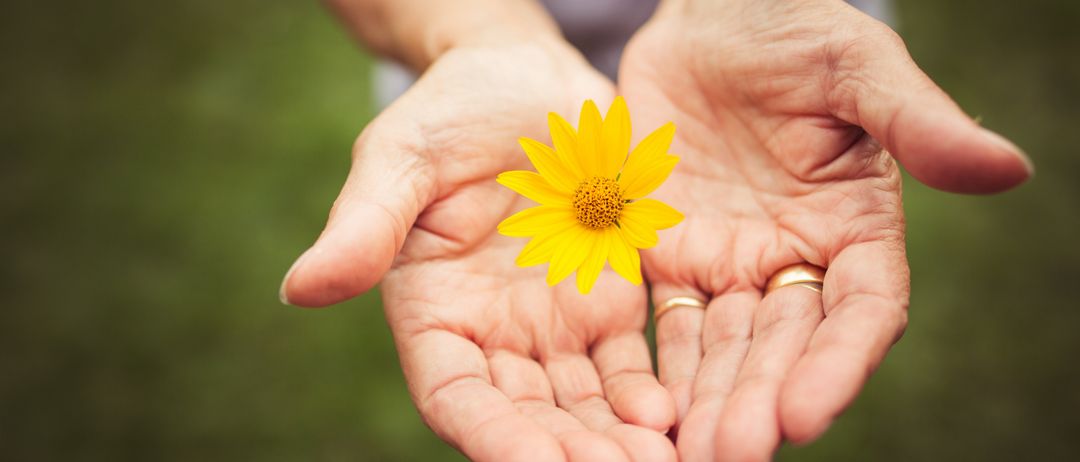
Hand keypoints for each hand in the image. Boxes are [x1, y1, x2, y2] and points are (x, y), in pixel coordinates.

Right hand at [281, 40, 675, 461]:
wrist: (526, 77)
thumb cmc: (451, 110)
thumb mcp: (399, 157)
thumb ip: (365, 225)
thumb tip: (302, 289)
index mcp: (433, 312)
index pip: (455, 394)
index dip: (491, 435)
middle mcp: (493, 334)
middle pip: (527, 415)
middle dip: (569, 452)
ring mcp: (553, 324)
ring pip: (582, 403)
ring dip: (614, 440)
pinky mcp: (607, 302)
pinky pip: (628, 362)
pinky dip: (647, 393)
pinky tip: (672, 413)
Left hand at [617, 0, 1031, 459]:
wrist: (706, 18)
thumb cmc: (790, 30)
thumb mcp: (854, 66)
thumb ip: (918, 121)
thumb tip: (1009, 171)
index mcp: (854, 229)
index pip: (860, 312)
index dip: (837, 364)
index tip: (805, 413)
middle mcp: (794, 260)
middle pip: (784, 346)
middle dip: (761, 401)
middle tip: (732, 454)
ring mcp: (729, 264)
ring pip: (723, 348)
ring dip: (707, 402)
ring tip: (687, 454)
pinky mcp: (669, 256)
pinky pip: (663, 321)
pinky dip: (656, 366)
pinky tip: (641, 410)